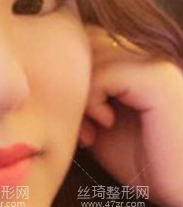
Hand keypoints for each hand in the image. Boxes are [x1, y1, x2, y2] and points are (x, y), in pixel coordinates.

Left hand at [78, 25, 182, 206]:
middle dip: (70, 84)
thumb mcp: (102, 126)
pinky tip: (105, 125)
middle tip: (78, 127)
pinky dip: (93, 102)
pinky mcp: (158, 78)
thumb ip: (84, 98)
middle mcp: (149, 54)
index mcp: (137, 62)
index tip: (74, 120)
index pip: (87, 41)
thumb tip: (47, 81)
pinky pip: (105, 75)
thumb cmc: (145, 164)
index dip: (70, 77)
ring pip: (91, 57)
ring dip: (79, 97)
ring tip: (89, 131)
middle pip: (85, 44)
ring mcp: (156, 63)